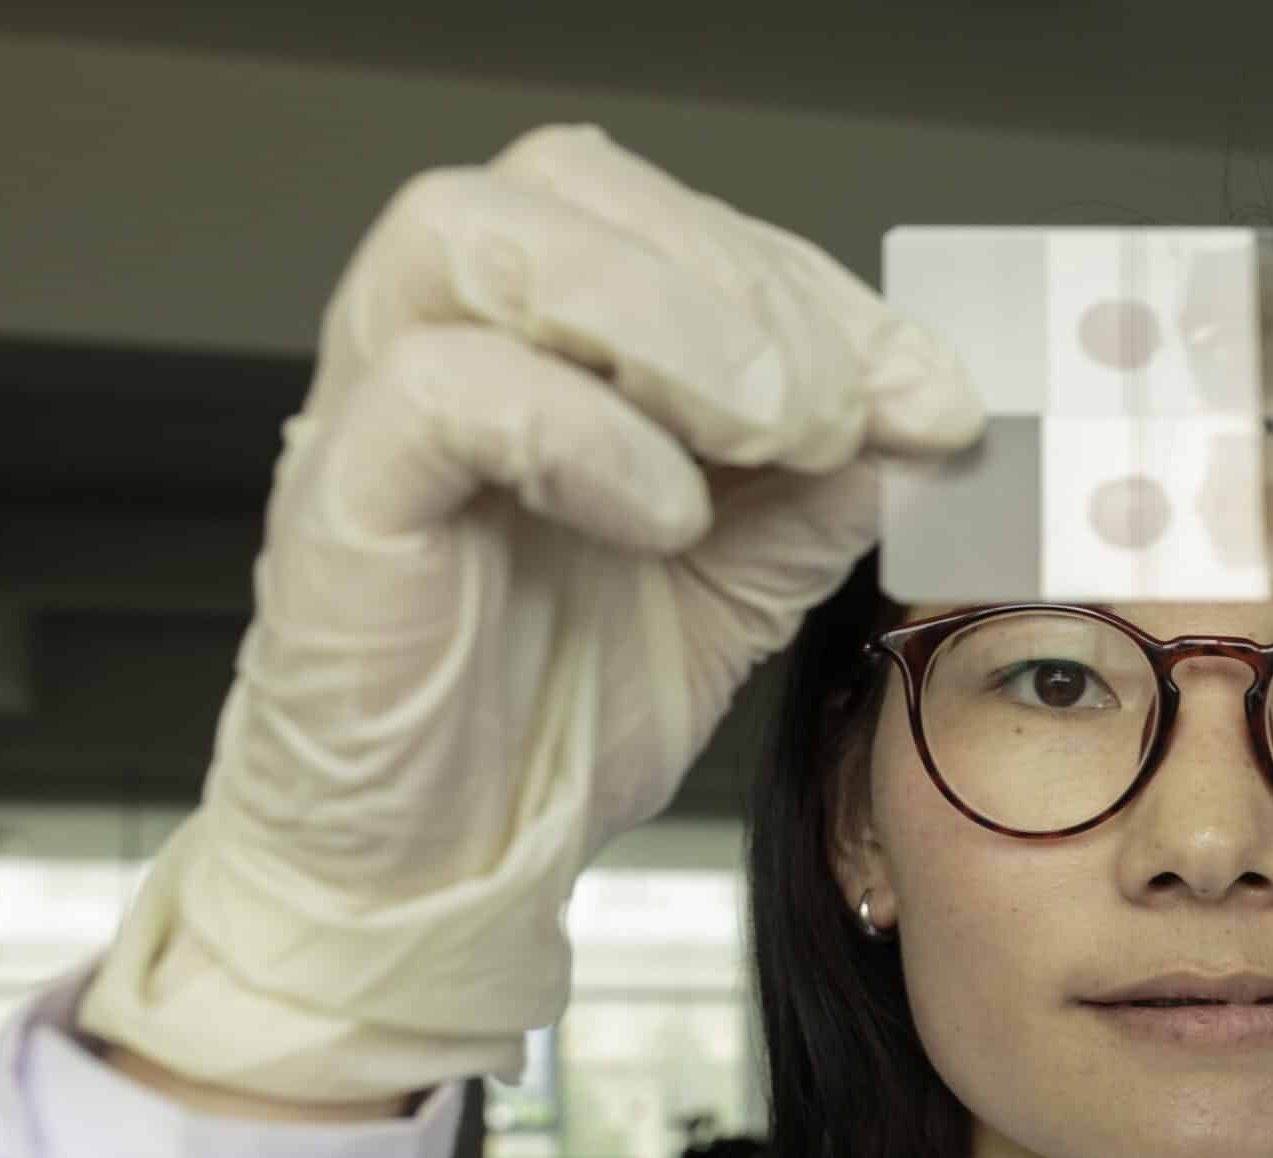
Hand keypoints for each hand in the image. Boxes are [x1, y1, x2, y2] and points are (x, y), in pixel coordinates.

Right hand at [77, 125, 982, 1105]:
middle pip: (574, 183)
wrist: (459, 860)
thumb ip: (824, 485)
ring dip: (666, 321)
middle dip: (748, 289)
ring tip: (770, 439)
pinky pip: (437, 389)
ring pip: (481, 236)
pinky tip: (662, 518)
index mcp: (548, 338)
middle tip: (839, 417)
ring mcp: (378, 405)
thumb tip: (927, 409)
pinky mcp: (341, 498)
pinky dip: (580, 431)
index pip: (676, 220)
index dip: (821, 286)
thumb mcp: (745, 579)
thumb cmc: (562, 710)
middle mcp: (449, 337)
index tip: (931, 390)